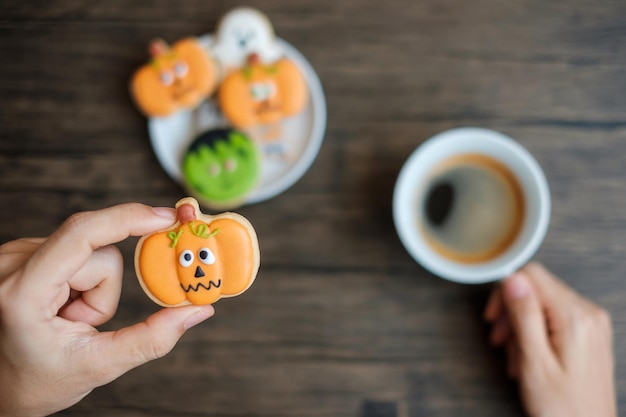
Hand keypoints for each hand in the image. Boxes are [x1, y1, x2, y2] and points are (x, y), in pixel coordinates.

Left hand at [0, 203, 214, 416]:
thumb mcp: (99, 366)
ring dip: (93, 287)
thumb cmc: (39, 382)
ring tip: (68, 319)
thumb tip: (198, 311)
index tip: (166, 217)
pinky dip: (81, 280)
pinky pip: (77, 251)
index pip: (81, 234)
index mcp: (23, 293)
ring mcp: (15, 254)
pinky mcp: (24, 252)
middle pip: (97, 251)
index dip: (127, 218)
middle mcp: (12, 264)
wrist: (1, 386)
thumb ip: (152, 339)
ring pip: (91, 251)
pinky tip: (61, 306)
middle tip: (82, 325)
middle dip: (104, 289)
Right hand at [484, 262, 615, 416]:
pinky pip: (555, 318)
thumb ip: (524, 316)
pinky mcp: (589, 333)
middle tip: (500, 339)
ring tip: (514, 355)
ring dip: (521, 325)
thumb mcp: (534, 362)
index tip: (494, 315)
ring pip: (543, 303)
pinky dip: (536, 332)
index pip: (532, 276)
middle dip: (511, 312)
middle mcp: (588, 314)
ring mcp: (591, 323)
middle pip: (537, 288)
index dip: (504, 291)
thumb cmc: (564, 408)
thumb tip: (512, 279)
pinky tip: (529, 356)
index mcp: (575, 317)